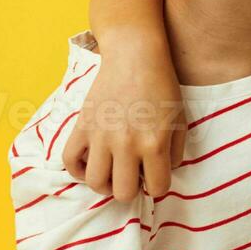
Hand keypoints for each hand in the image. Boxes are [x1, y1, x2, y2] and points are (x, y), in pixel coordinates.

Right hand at [62, 35, 185, 200]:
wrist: (135, 56)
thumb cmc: (162, 87)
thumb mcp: (180, 120)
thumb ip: (174, 152)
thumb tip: (161, 174)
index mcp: (154, 143)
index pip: (157, 188)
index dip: (158, 186)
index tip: (155, 176)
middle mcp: (126, 144)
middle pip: (123, 193)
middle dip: (131, 189)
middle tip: (134, 176)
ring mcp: (101, 136)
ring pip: (95, 183)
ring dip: (106, 183)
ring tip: (113, 172)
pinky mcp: (82, 126)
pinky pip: (70, 161)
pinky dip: (79, 169)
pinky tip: (92, 163)